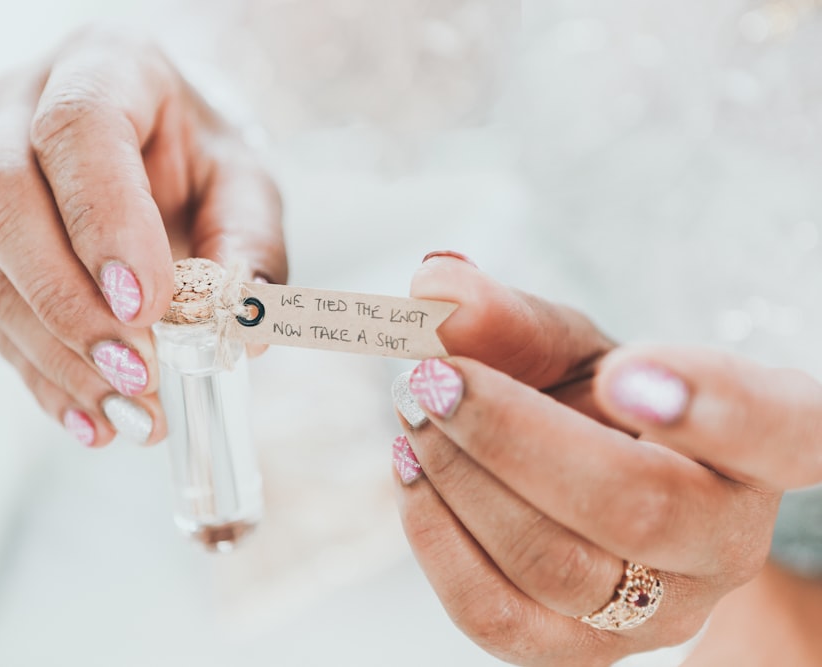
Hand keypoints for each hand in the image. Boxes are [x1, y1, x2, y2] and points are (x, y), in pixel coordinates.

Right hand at [0, 24, 285, 447]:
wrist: (161, 147)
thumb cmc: (203, 157)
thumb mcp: (247, 182)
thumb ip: (252, 245)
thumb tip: (247, 328)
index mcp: (101, 68)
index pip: (78, 128)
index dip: (104, 219)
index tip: (147, 301)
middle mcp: (22, 112)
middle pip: (3, 197)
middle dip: (68, 299)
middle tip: (136, 368)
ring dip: (57, 353)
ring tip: (127, 412)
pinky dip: (45, 376)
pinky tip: (93, 418)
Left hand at [391, 254, 821, 665]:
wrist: (574, 485)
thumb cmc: (583, 404)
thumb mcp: (561, 346)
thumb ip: (505, 314)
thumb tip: (433, 287)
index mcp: (755, 445)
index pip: (779, 429)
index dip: (716, 405)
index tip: (622, 373)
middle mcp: (726, 539)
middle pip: (636, 506)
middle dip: (511, 436)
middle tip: (432, 377)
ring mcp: (660, 610)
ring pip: (557, 565)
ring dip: (461, 479)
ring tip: (411, 410)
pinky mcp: (580, 651)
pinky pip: (497, 616)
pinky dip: (436, 537)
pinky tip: (408, 472)